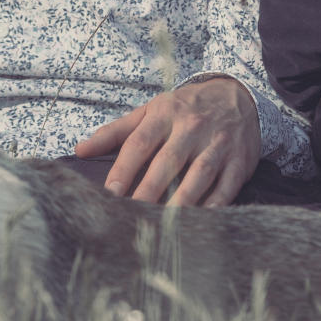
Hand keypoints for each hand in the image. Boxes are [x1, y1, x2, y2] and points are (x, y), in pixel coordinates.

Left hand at [74, 77, 259, 206]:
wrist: (238, 95)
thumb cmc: (185, 108)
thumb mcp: (150, 111)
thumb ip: (115, 132)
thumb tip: (80, 150)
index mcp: (166, 114)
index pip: (141, 143)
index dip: (124, 169)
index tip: (110, 193)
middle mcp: (193, 128)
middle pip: (168, 162)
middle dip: (149, 190)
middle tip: (132, 216)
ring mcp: (218, 145)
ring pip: (198, 176)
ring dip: (181, 202)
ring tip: (163, 225)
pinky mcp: (239, 162)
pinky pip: (226, 187)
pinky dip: (214, 205)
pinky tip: (200, 221)